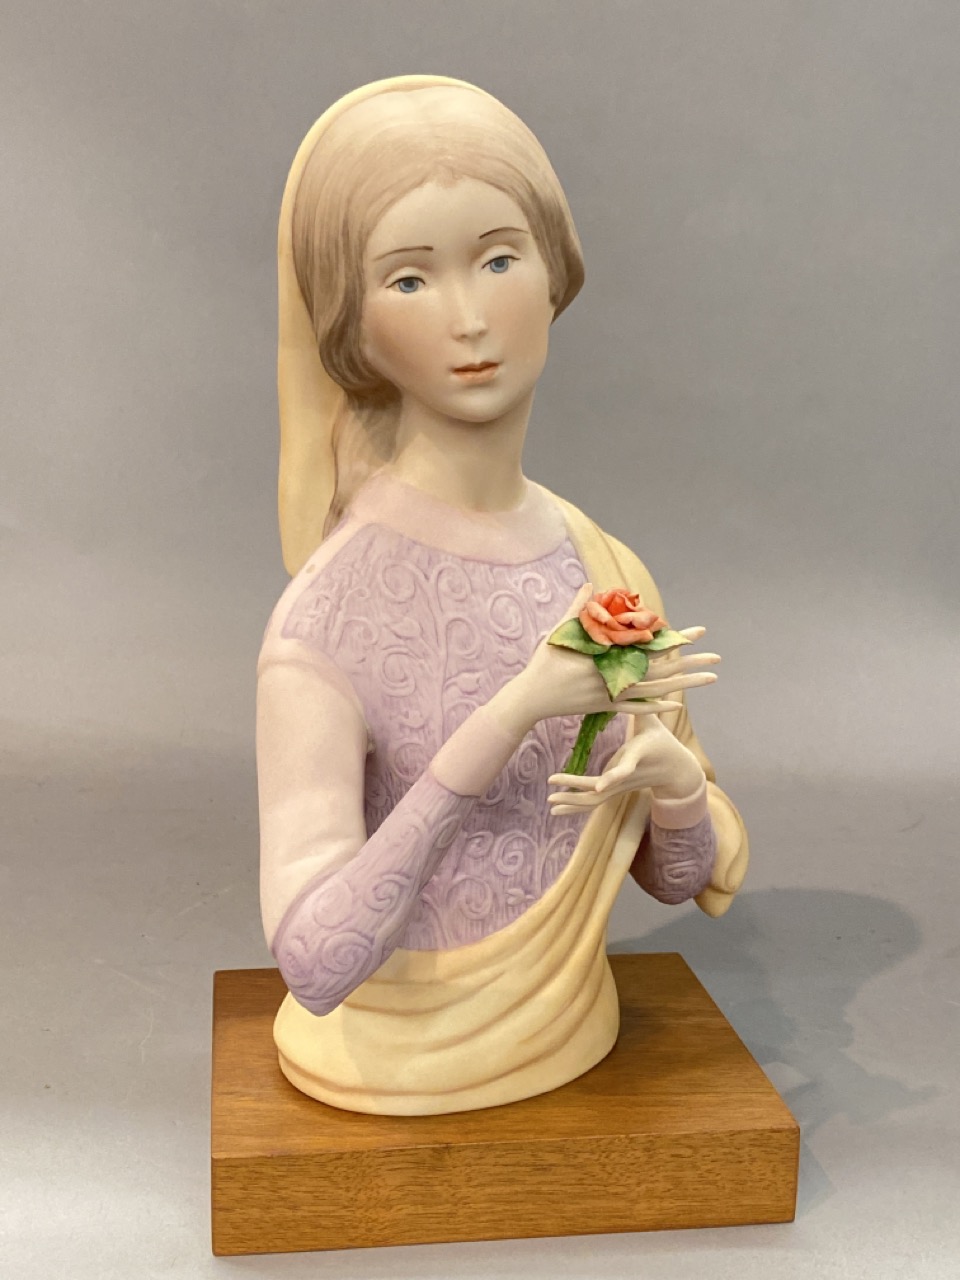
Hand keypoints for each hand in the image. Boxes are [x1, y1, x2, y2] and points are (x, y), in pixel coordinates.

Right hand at [498, 584, 719, 733]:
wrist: (530, 699)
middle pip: (662, 669)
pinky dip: (658, 707)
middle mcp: (615, 677)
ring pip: (657, 691)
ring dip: (685, 684)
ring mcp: (612, 694)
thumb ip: (577, 609)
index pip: (650, 645)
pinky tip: (677, 704)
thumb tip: (589, 584)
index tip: (699, 632)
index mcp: (607, 656)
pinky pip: (637, 709)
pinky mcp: (606, 707)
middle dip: (691, 662)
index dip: (676, 638)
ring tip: (710, 679)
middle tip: (718, 657)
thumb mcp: (559, 632)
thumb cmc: (543, 663)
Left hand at [548, 713, 705, 815]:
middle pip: (601, 791)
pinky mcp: (615, 791)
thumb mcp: (651, 719)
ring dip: (572, 803)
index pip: (626, 769)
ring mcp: (620, 787)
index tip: (601, 785)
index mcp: (636, 756)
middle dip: (577, 791)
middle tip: (552, 785)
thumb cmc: (661, 739)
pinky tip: (555, 807)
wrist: (675, 770)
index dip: (614, 776)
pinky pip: (593, 802)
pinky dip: (574, 806)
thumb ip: (639, 701)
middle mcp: (626, 776)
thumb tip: (630, 678)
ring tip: (550, 804)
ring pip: (595, 801)